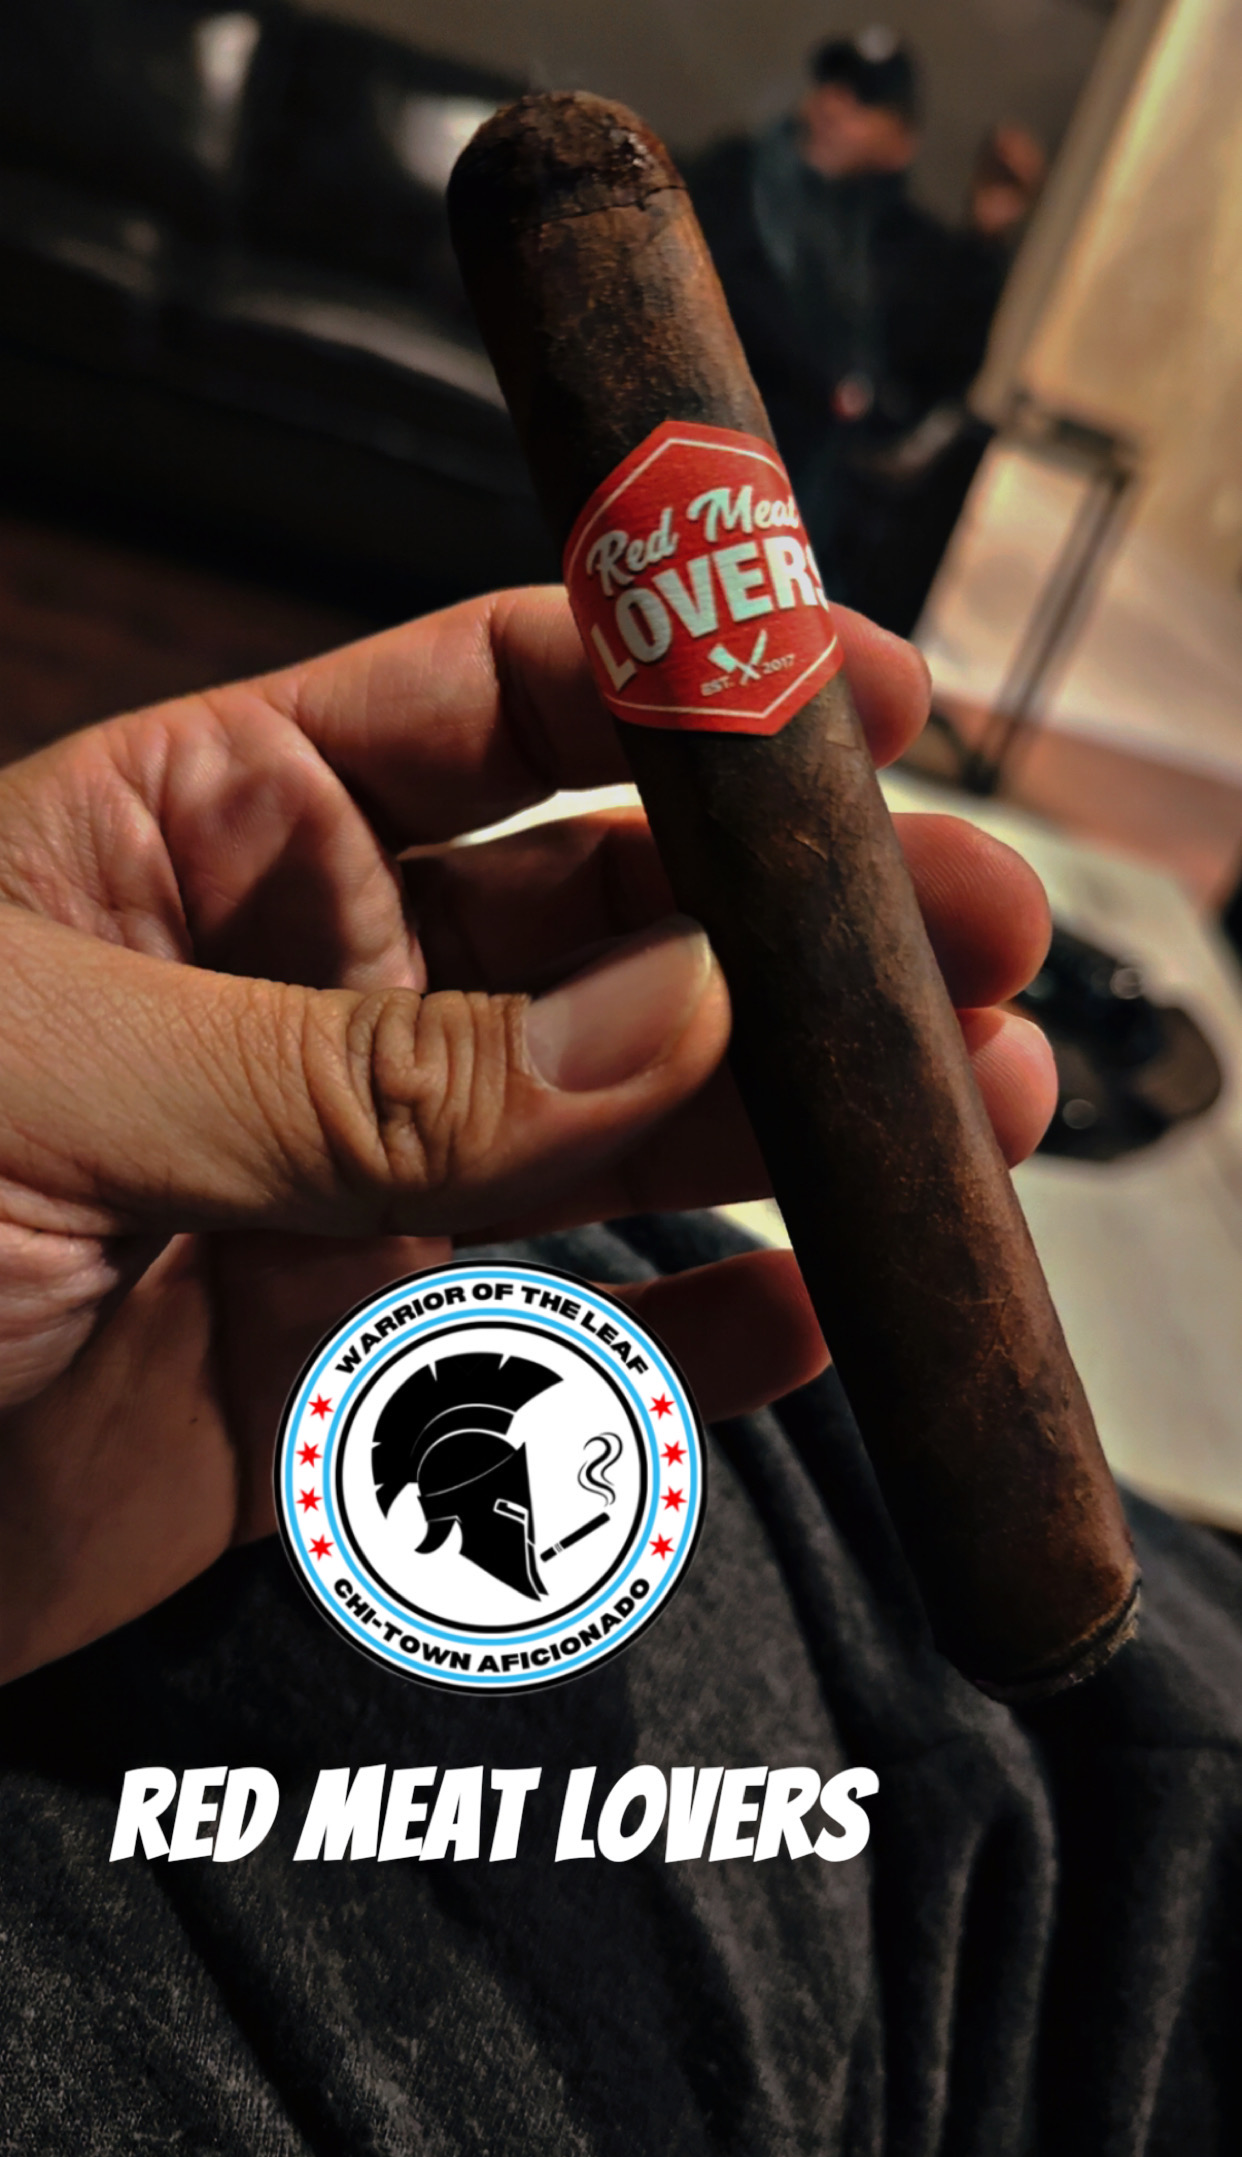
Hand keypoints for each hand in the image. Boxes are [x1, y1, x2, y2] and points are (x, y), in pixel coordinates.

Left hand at [0, 588, 1053, 1678]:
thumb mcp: (46, 1080)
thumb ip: (362, 1070)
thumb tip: (675, 1015)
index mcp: (211, 828)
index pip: (495, 697)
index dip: (684, 677)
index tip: (859, 687)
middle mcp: (307, 983)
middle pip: (608, 914)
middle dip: (800, 918)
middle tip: (978, 931)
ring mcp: (346, 1174)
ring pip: (620, 1122)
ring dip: (797, 1113)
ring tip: (973, 1109)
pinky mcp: (355, 1363)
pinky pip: (567, 1328)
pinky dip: (701, 1322)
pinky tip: (829, 1302)